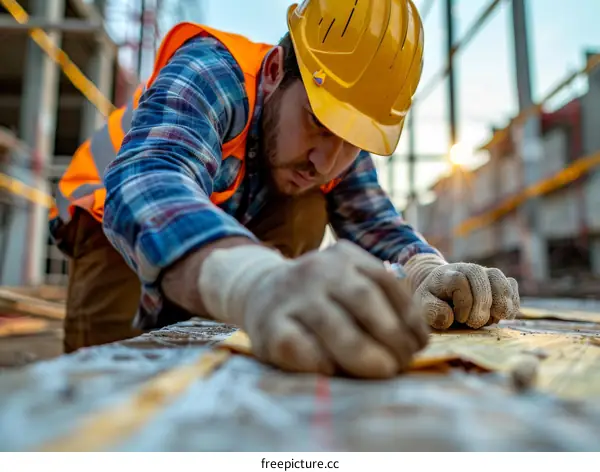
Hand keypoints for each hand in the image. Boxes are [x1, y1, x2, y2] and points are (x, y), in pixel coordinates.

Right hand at [198, 241, 429, 377]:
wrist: (259, 290)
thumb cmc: (318, 296)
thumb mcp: (346, 282)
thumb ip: (378, 302)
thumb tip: (415, 342)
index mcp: (344, 256)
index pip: (385, 282)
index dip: (409, 316)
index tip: (419, 345)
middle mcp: (318, 270)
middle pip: (364, 299)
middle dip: (392, 336)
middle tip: (401, 363)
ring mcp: (291, 296)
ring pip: (334, 325)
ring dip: (365, 355)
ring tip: (383, 372)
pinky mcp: (269, 326)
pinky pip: (300, 348)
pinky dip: (323, 363)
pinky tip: (336, 372)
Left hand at [404, 254, 520, 329]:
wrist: (441, 291)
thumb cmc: (433, 300)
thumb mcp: (423, 306)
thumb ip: (430, 311)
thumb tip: (448, 318)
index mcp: (445, 275)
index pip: (458, 280)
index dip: (463, 302)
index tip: (459, 318)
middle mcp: (466, 269)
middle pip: (480, 276)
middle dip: (481, 303)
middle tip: (475, 323)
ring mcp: (483, 273)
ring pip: (498, 278)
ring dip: (500, 301)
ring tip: (496, 318)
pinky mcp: (497, 281)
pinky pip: (511, 285)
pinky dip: (512, 301)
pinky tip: (506, 316)